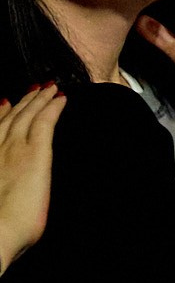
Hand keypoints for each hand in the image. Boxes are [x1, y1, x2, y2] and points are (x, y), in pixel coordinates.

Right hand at [0, 86, 65, 273]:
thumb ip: (3, 188)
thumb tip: (7, 194)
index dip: (0, 114)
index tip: (4, 101)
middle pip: (11, 118)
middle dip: (23, 102)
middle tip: (34, 88)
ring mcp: (14, 149)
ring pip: (28, 116)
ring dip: (39, 100)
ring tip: (48, 88)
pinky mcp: (35, 153)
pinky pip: (45, 122)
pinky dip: (52, 108)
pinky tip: (61, 98)